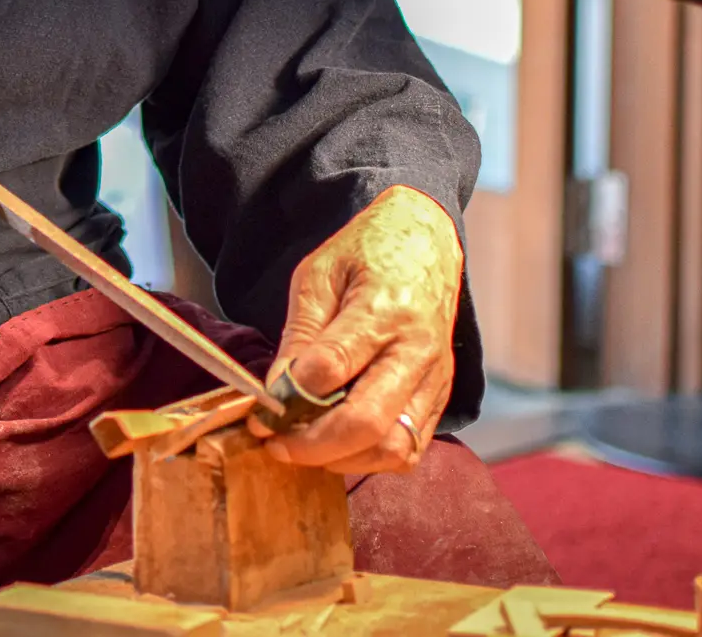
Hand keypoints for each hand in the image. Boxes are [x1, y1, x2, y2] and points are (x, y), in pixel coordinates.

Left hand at [249, 184, 462, 474]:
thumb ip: (299, 336)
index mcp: (383, 310)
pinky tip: (337, 443)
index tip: (258, 416)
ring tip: (304, 447)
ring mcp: (436, 378)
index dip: (289, 401)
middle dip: (314, 446)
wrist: (426, 242)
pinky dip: (370, 458)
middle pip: (369, 423)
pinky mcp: (442, 397)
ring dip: (342, 460)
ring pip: (394, 448)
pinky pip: (410, 449)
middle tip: (275, 445)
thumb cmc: (367, 252)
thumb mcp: (317, 275)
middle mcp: (418, 351)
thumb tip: (276, 393)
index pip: (333, 369)